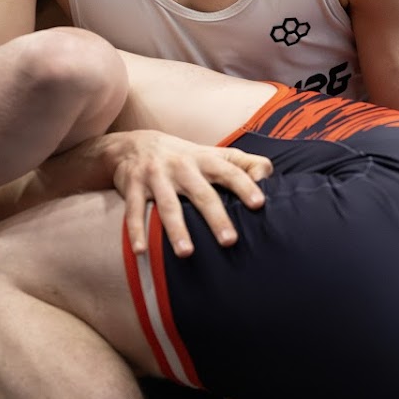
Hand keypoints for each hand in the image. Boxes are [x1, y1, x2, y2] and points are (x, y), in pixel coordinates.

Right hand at [102, 130, 271, 257]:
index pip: (229, 171)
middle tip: (229, 241)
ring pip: (168, 206)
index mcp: (205, 160)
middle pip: (201, 194)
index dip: (245, 185)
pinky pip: (134, 211)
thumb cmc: (184, 157)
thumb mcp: (213, 154)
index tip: (259, 204)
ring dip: (177, 230)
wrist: (132, 145)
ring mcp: (156, 176)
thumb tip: (267, 176)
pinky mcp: (132, 187)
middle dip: (216, 217)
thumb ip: (243, 163)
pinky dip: (135, 231)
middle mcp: (182, 167)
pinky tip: (141, 251)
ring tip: (187, 253)